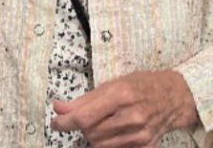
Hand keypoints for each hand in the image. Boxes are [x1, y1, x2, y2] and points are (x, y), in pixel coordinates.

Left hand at [51, 70, 197, 147]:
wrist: (172, 97)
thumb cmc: (139, 85)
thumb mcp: (111, 84)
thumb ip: (84, 99)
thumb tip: (58, 107)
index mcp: (120, 96)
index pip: (84, 117)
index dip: (65, 122)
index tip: (55, 123)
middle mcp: (131, 117)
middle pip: (91, 133)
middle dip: (82, 127)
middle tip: (86, 116)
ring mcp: (140, 135)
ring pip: (100, 145)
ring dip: (93, 136)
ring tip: (101, 122)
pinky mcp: (146, 147)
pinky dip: (107, 143)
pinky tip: (113, 131)